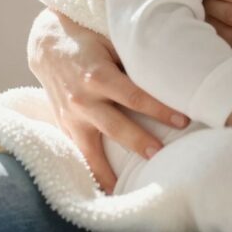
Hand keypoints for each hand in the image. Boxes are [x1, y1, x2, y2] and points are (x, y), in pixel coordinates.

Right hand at [28, 8, 188, 192]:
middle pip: (117, 126)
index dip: (160, 109)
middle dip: (141, 142)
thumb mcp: (111, 40)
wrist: (49, 44)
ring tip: (129, 190)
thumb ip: (134, 58)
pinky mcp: (64, 127)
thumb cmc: (90, 40)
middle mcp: (82, 99)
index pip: (134, 97)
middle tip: (163, 154)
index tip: (182, 120)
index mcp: (98, 75)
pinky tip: (105, 192)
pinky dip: (91, 173)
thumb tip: (170, 72)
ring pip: (92, 151)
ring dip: (111, 172)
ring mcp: (71, 117)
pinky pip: (78, 154)